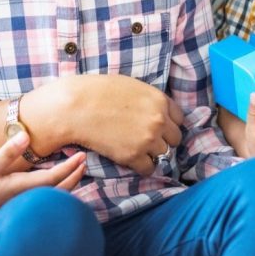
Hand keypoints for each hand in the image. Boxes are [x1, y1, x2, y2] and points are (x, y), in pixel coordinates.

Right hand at [0, 131, 86, 244]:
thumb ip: (7, 153)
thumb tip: (26, 134)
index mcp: (21, 189)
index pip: (54, 179)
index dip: (70, 168)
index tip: (82, 156)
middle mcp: (27, 201)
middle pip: (60, 191)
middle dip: (75, 176)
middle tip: (84, 161)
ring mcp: (24, 209)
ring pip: (54, 199)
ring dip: (68, 185)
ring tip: (76, 171)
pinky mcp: (19, 212)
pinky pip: (45, 202)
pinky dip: (57, 192)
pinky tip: (56, 185)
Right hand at [31, 75, 184, 176]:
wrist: (75, 107)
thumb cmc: (97, 92)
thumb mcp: (131, 86)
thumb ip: (149, 99)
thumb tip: (157, 111)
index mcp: (159, 100)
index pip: (179, 119)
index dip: (168, 124)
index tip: (159, 128)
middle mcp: (158, 120)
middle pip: (174, 139)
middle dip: (162, 140)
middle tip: (147, 140)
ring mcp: (147, 140)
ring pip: (163, 154)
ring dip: (151, 153)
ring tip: (135, 149)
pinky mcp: (134, 156)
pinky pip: (149, 168)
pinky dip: (142, 167)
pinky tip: (132, 160)